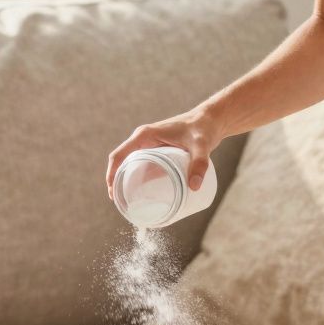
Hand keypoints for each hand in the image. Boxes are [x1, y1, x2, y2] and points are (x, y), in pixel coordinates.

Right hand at [106, 106, 224, 200]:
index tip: (112, 194)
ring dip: (127, 181)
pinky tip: (143, 193)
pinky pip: (143, 165)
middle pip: (122, 161)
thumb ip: (199, 164)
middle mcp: (144, 139)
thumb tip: (195, 187)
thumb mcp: (201, 145)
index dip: (111, 174)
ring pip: (131, 164)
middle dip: (117, 182)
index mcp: (145, 135)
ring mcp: (150, 145)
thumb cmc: (204, 128)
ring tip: (130, 203)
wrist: (211, 120)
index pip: (119, 155)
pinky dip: (139, 178)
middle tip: (122, 204)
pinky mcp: (159, 150)